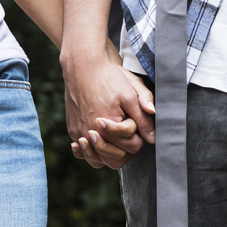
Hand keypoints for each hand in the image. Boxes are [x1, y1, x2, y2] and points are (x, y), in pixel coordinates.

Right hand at [63, 46, 153, 165]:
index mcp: (108, 127)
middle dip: (124, 149)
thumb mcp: (131, 95)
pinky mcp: (72, 130)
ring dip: (108, 154)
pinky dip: (92, 151)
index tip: (132, 119)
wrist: (82, 67)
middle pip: (115, 159)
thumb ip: (143, 119)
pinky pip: (83, 151)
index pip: (132, 146)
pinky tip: (97, 142)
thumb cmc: (108, 78)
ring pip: (97, 160)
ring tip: (113, 141)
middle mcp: (90, 134)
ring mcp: (79, 133)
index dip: (138, 135)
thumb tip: (154, 138)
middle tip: (126, 132)